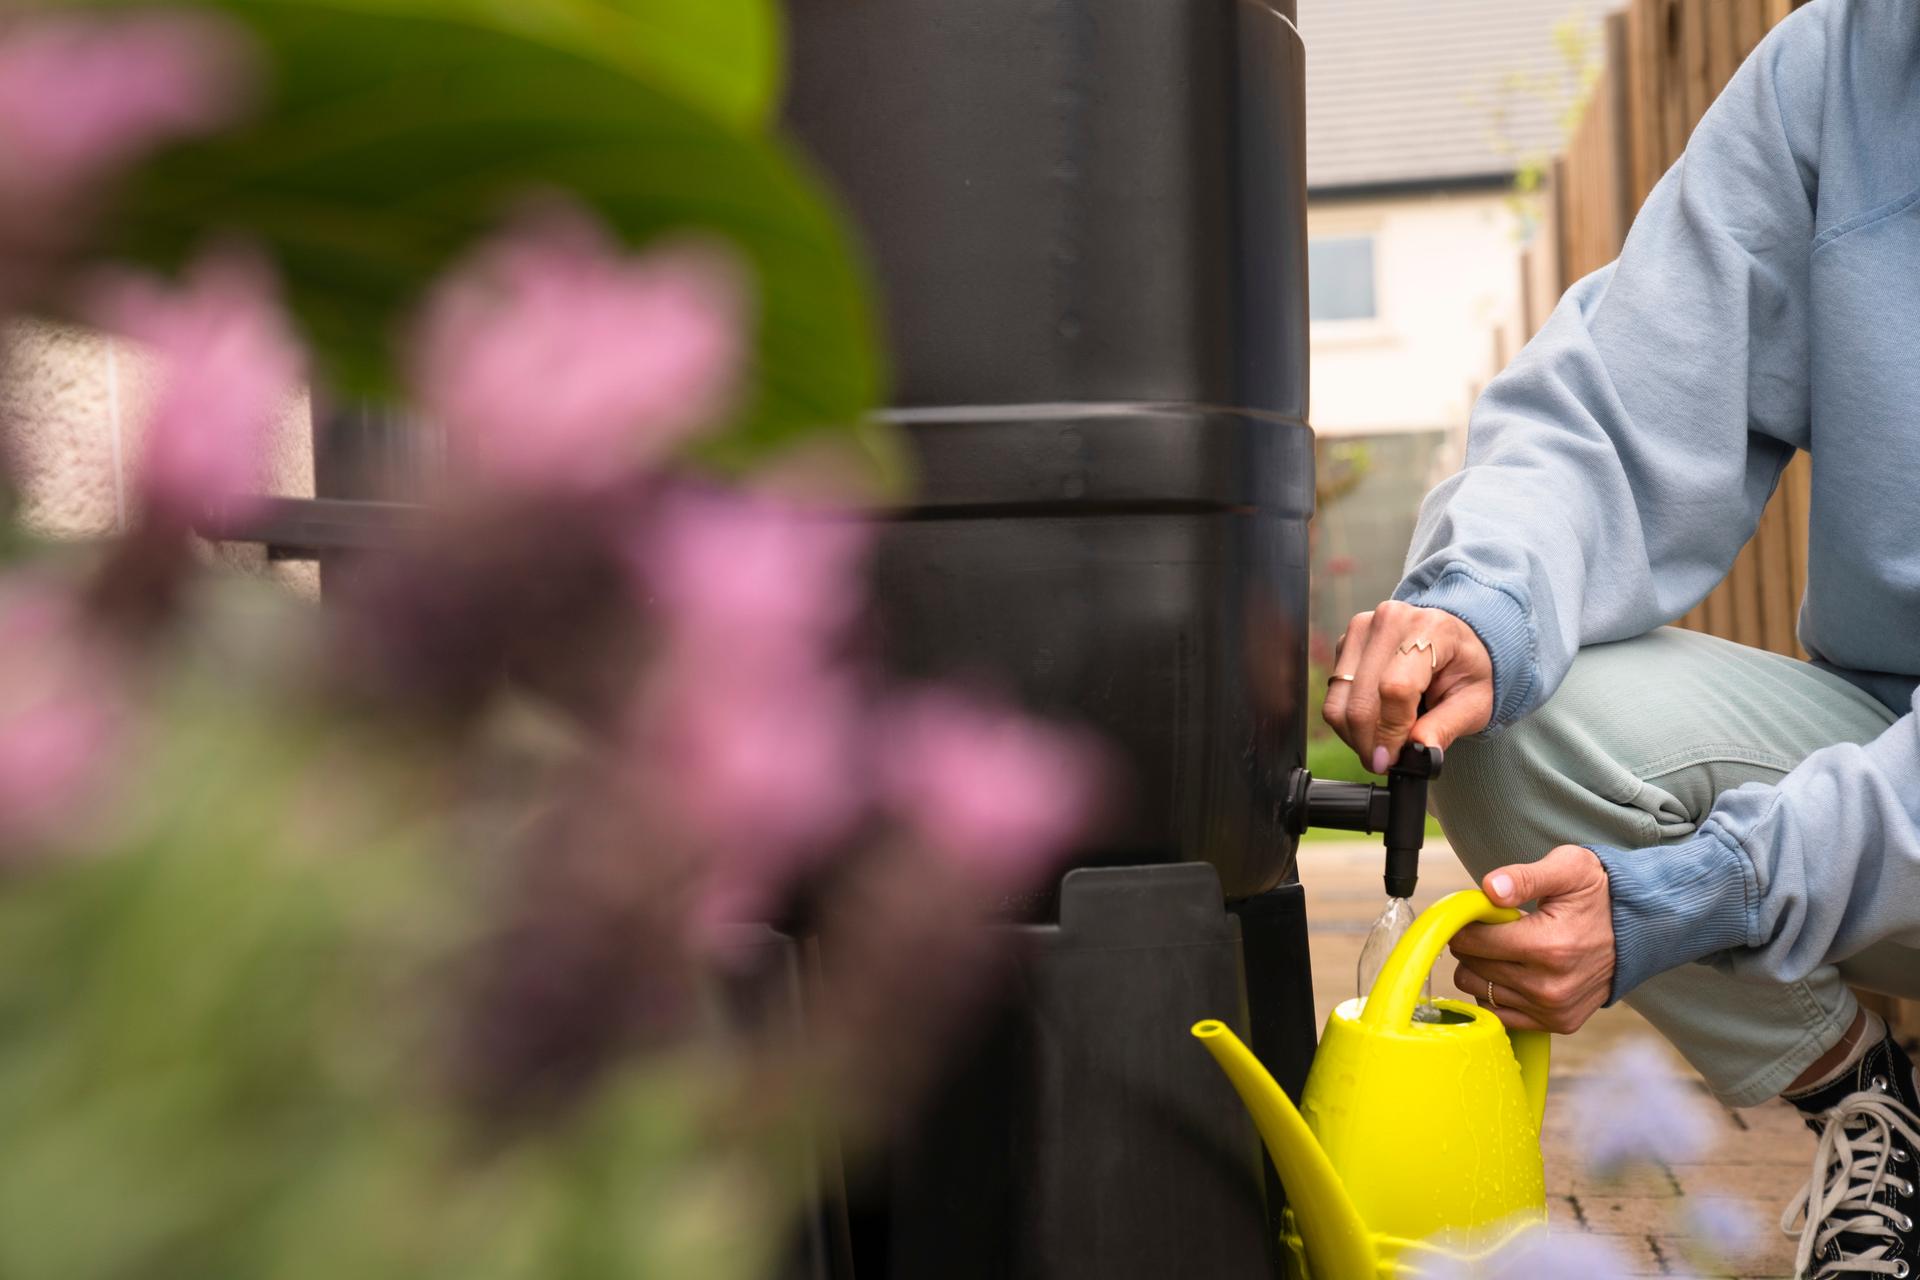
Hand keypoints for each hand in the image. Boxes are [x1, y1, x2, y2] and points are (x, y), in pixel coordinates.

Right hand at [1322, 601, 1492, 771]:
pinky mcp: (1345, 643)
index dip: (1390, 732)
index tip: (1392, 759)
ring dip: (1355, 736)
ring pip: (1339, 702)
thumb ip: (1447, 726)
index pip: (1395, 688)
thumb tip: (1420, 750)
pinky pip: (1333, 696)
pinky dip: (1348, 721)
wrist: (1454, 642)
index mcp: (1430, 629)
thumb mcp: (1474, 702)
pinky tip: (1373, 723)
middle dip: (1370, 742)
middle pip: (1360, 700)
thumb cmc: (1466, 669)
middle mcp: (1389, 621)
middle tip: (1384, 762)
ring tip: (1380, 744)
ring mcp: (1362, 629)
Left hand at [1448, 846, 1614, 1034]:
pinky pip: (1499, 1013)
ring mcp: (1554, 1010)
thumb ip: (1524, 877)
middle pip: (1471, 968)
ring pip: (1478, 991)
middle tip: (1494, 928)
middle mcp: (1549, 987)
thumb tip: (1491, 889)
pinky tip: (1514, 971)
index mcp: (1548, 947)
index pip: (1472, 941)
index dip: (1466, 923)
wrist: (1640, 929)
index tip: (1477, 913)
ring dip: (1482, 969)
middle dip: (1473, 945)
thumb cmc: (1598, 894)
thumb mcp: (1567, 868)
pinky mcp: (1559, 1023)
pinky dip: (1497, 992)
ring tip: (1507, 949)